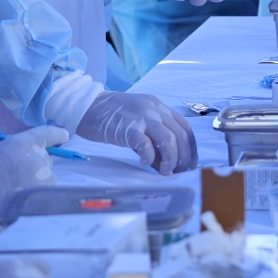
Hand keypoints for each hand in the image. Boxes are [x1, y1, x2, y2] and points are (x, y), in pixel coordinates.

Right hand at [0, 126, 63, 225]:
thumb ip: (9, 148)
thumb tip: (19, 153)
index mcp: (24, 143)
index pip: (48, 134)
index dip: (57, 134)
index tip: (64, 135)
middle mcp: (38, 160)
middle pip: (45, 159)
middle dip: (35, 164)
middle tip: (16, 174)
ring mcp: (42, 181)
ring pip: (45, 178)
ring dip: (35, 181)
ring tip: (13, 190)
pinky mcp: (41, 199)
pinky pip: (43, 194)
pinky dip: (33, 197)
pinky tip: (17, 200)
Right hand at [76, 91, 197, 174]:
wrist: (86, 106)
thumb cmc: (111, 117)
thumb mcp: (137, 123)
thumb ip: (152, 139)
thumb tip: (164, 164)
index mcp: (158, 106)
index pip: (185, 127)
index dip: (191, 147)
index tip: (190, 163)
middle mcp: (154, 109)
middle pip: (180, 135)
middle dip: (183, 157)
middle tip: (177, 171)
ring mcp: (141, 116)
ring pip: (169, 139)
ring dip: (171, 159)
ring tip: (165, 171)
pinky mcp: (127, 127)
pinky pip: (146, 144)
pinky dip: (150, 156)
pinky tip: (144, 161)